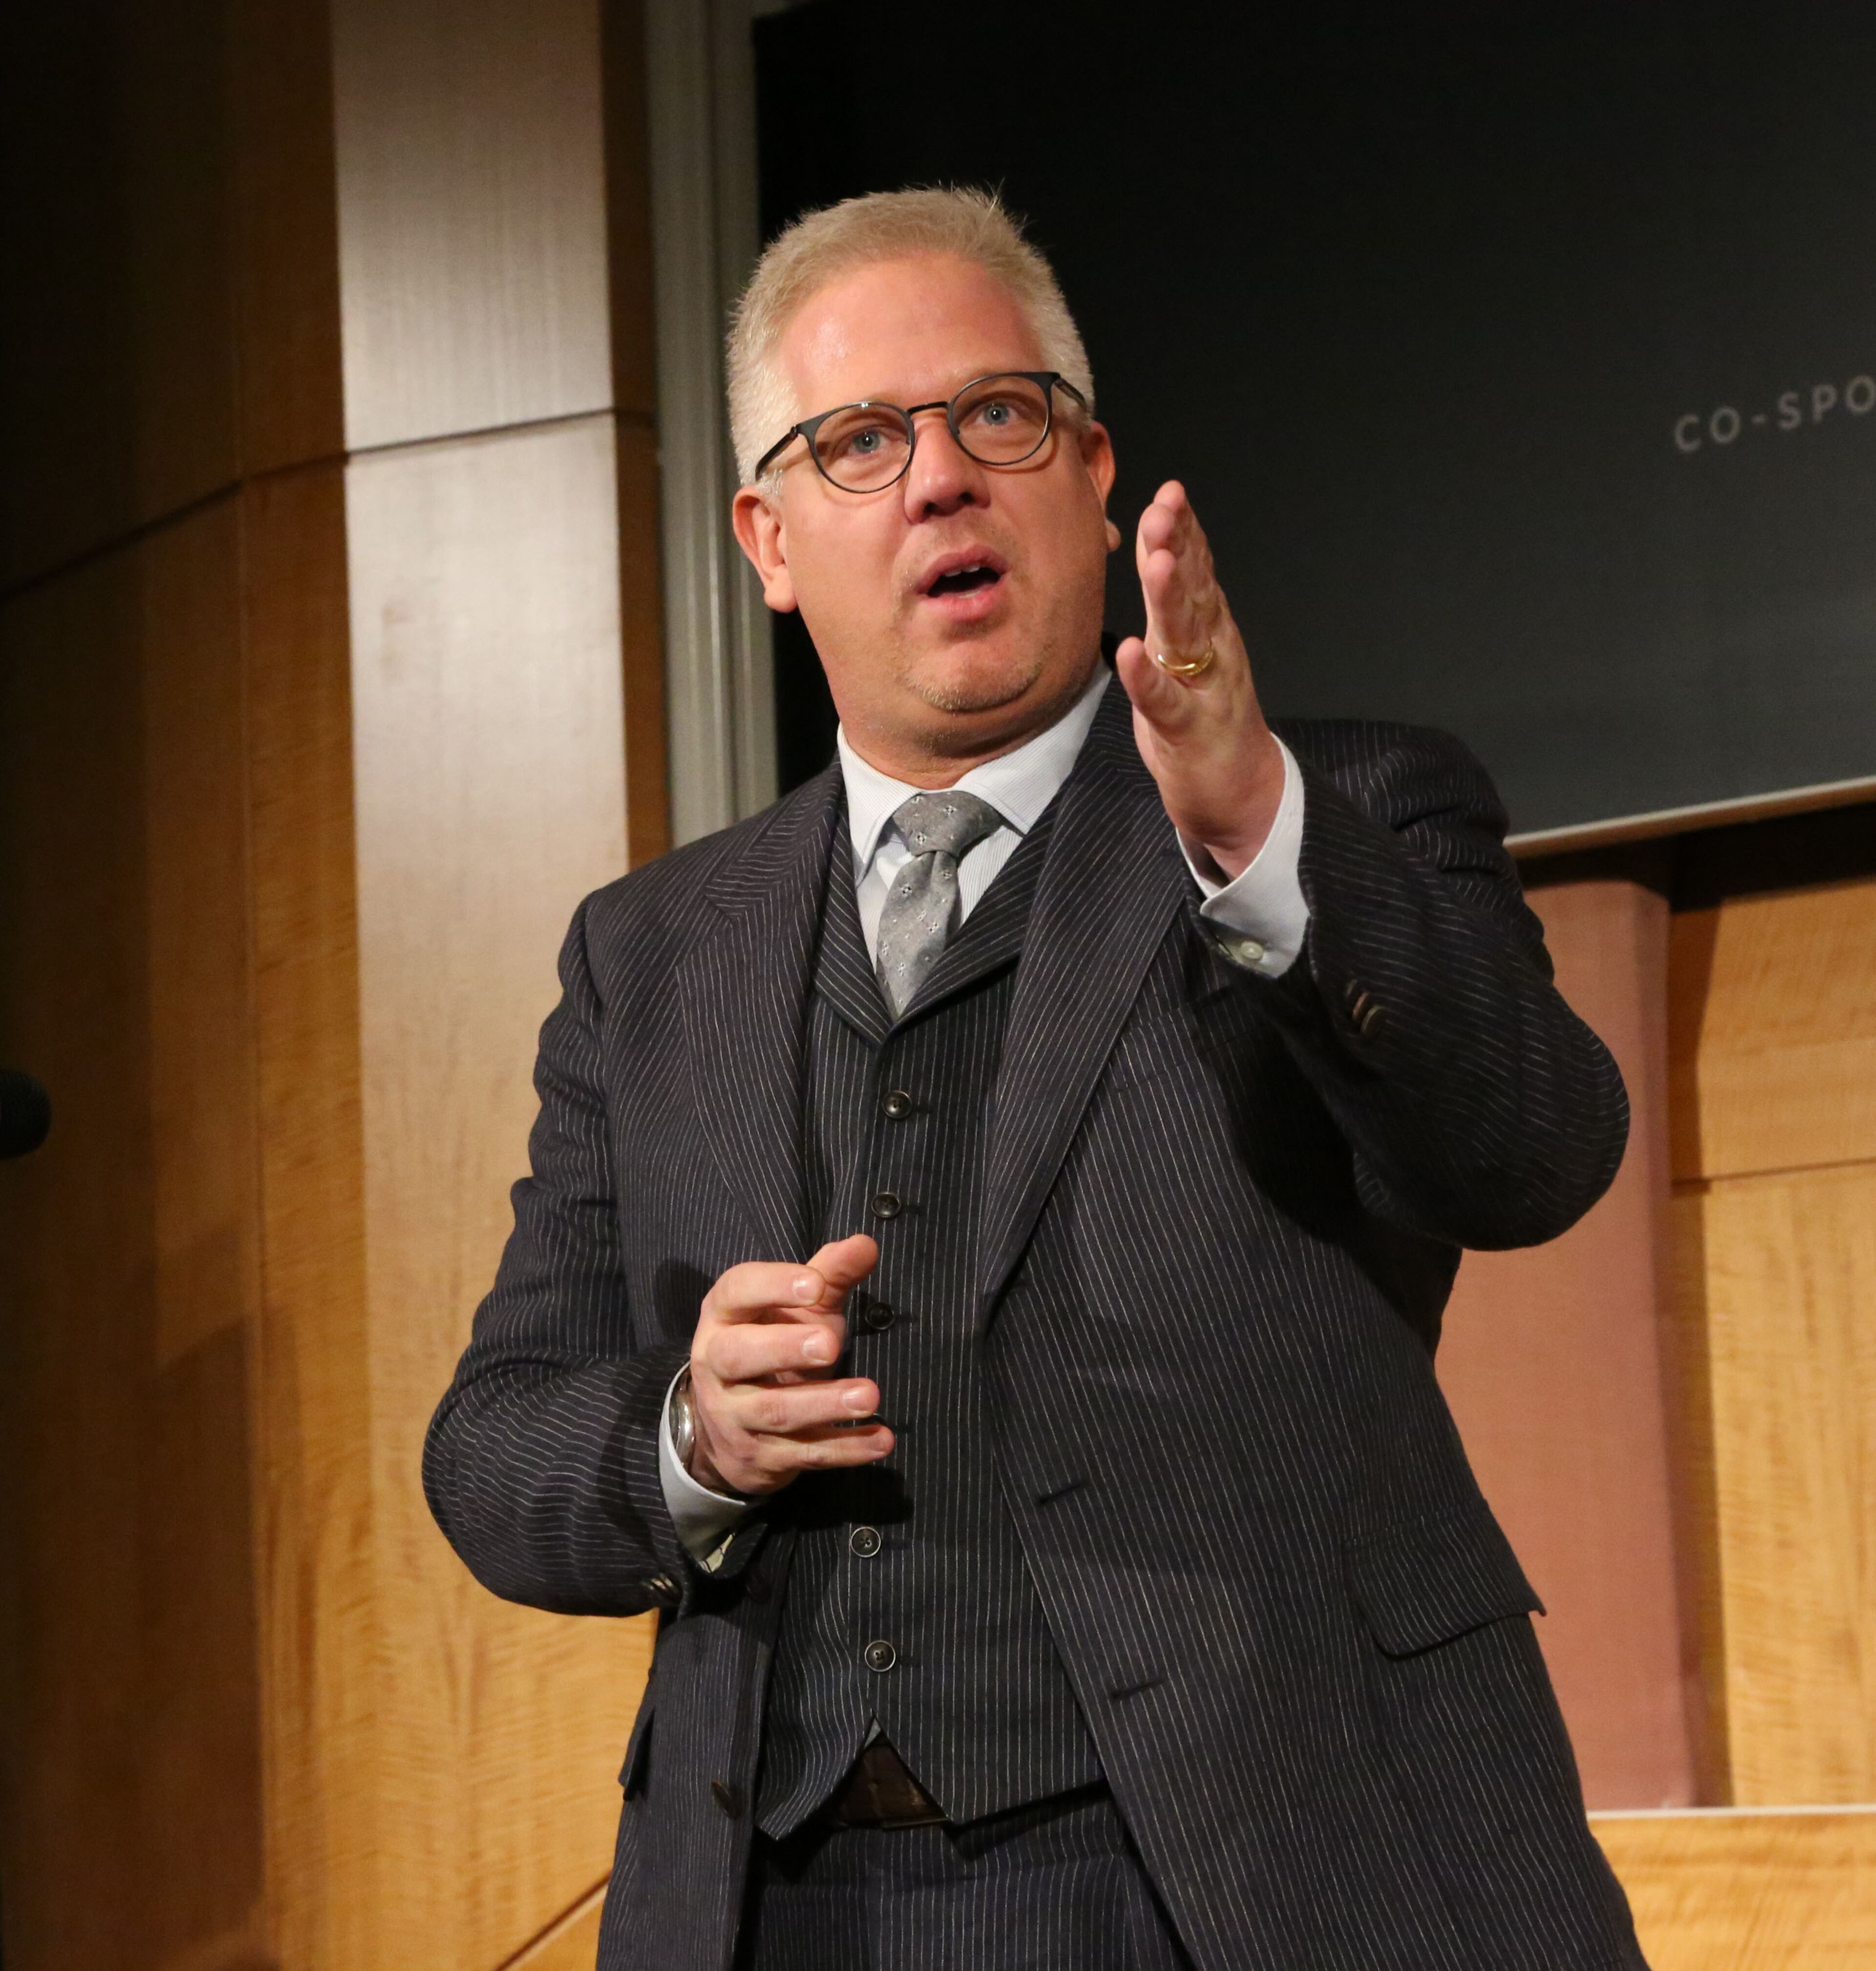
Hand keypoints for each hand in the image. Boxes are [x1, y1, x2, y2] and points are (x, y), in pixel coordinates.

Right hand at [687, 1233, 891, 1496]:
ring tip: (870, 1395)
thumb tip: (866, 1245)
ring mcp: (733, 1415)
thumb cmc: (772, 1345)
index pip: (737, 1291)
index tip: (815, 1282)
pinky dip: (843, 1449)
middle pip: (740, 1355)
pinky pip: (801, 1453)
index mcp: (724, 1316)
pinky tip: (881, 1440)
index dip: (773, 1285)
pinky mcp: (758, 1456)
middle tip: (831, 1344)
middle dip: (784, 1348)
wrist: (728, 1427)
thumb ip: (829, 1275)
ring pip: (774, 1411)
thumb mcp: (796, 1308)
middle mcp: (717, 1364)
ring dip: (823, 1404)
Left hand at [1114, 482, 1285, 880]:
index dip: (1183, 532)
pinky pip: (1164, 702)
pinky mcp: (1188, 733)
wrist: (1243, 795)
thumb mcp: (1185, 653)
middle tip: (1165, 506)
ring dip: (1173, 598)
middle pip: (1194, 591)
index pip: (1195, 572)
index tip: (1169, 491)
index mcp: (1207, 630)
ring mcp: (1203, 690)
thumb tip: (1159, 547)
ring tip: (1159, 562)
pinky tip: (1127, 655)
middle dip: (1179, 546)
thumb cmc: (1206, 721)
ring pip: (1185, 637)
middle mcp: (1211, 651)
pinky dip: (1145, 679)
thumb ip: (1175, 604)